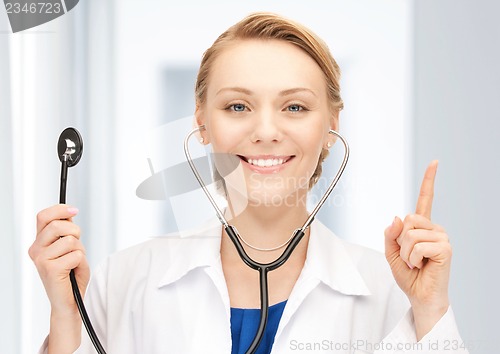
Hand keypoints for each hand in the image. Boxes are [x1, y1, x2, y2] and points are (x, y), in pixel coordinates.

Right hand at [28, 204, 88, 351]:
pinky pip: (75, 255)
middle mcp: (36, 250)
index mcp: (39, 242)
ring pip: (70, 240)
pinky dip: (81, 262)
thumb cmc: (72, 274)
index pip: (43, 216)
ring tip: (75, 262)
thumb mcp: (70, 247)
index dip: (60, 209)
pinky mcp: (50, 269)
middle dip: (75, 232)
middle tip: (77, 246)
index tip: (74, 210)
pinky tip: (74, 271)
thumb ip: (67, 231)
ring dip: (80, 250)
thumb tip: (70, 212)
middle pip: (58, 225)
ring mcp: (41, 260)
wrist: (70, 302)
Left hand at [384, 161, 450, 339]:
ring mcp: (442, 237)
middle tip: (409, 257)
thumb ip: (391, 234)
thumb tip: (398, 217)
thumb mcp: (391, 252)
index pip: (426, 199)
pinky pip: (418, 246)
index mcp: (422, 227)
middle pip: (407, 219)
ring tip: (416, 263)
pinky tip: (421, 266)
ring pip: (410, 234)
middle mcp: (434, 228)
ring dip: (406, 253)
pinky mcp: (445, 248)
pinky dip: (413, 259)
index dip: (429, 180)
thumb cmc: (409, 276)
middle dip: (401, 241)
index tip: (435, 162)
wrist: (420, 296)